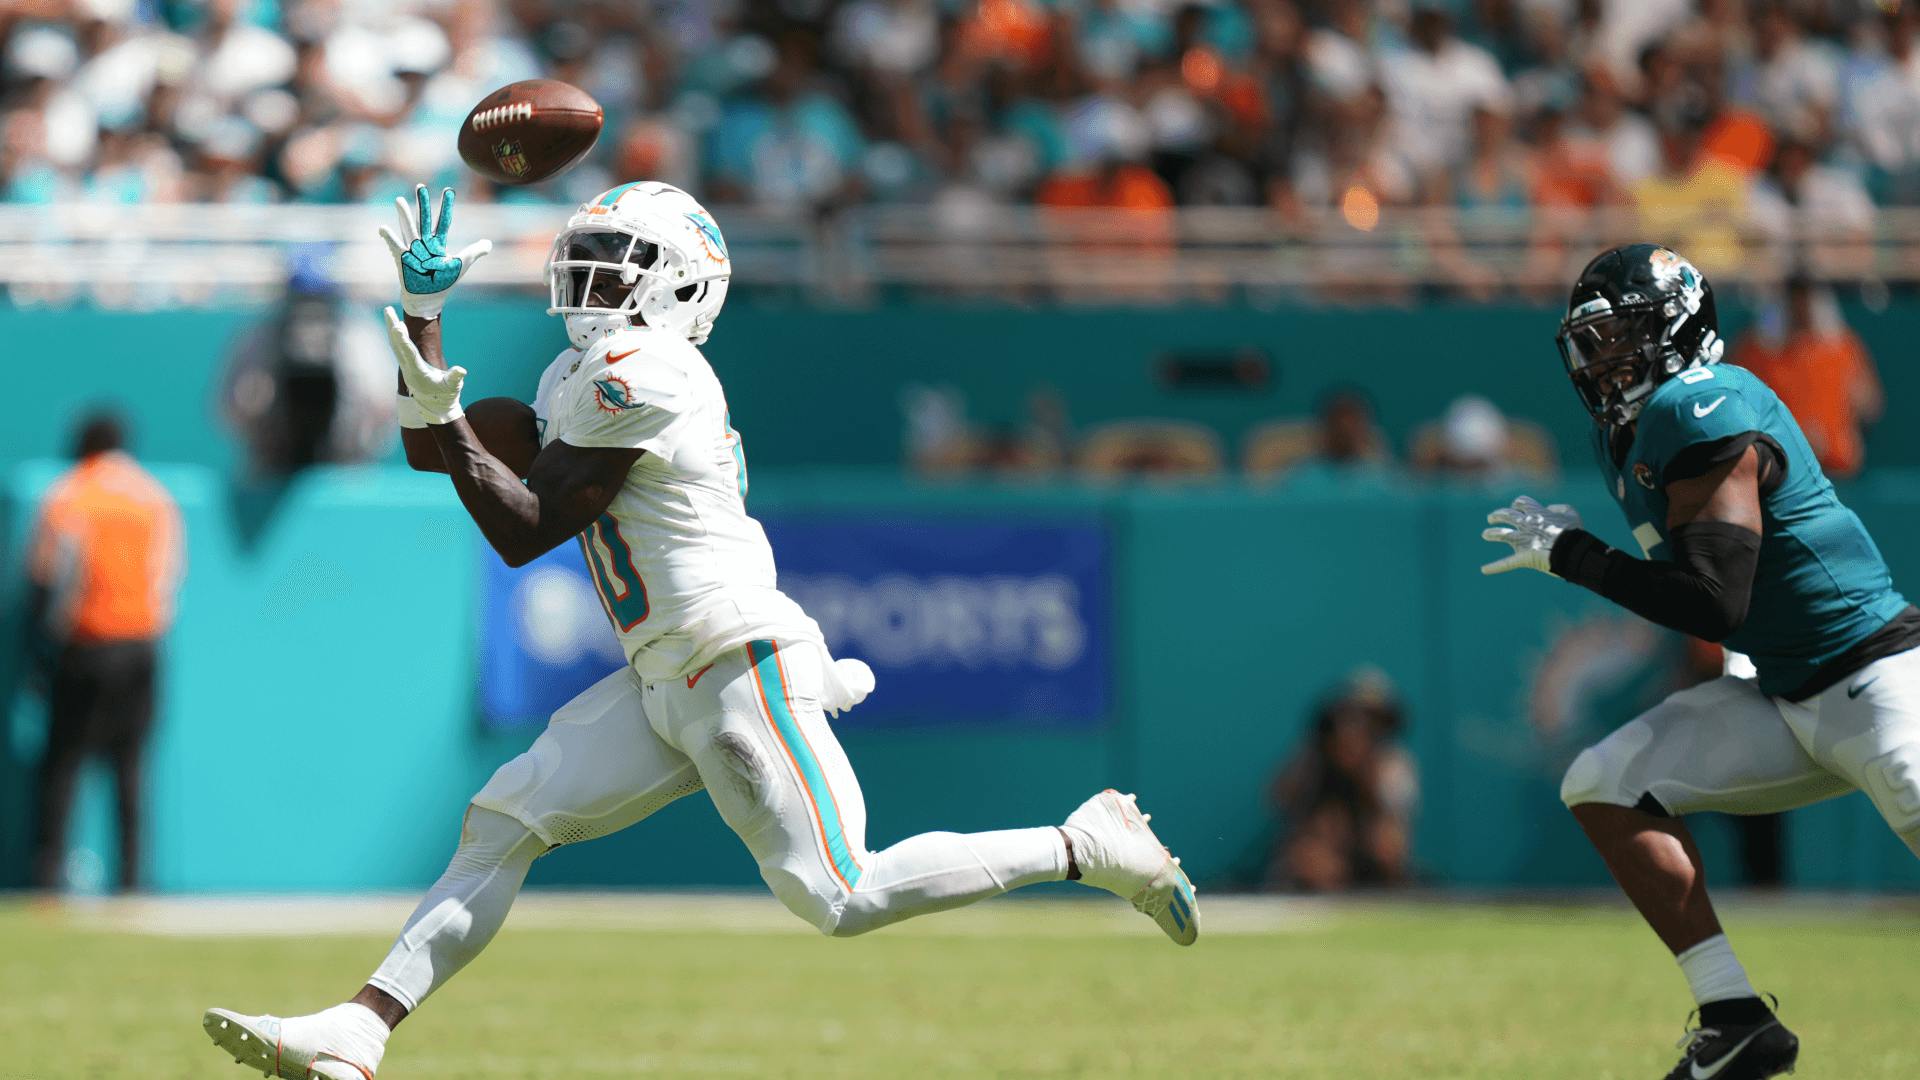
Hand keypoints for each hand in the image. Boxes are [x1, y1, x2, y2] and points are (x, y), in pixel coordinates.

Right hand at [378, 184, 491, 318]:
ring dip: (404, 215)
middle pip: (424, 220)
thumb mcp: (462, 265)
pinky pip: (395, 247)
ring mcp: (412, 250)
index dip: (446, 207)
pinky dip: (389, 238)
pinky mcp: (402, 260)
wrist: (428, 299)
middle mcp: (424, 243)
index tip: (449, 191)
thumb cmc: (444, 282)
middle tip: (421, 186)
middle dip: (423, 204)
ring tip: (399, 200)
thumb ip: (474, 252)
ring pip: (409, 229)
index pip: (443, 221)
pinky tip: (383, 228)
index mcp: (439, 244)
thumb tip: (488, 243)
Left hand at [384, 307, 464, 423]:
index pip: (409, 352)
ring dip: (391, 327)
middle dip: (393, 327)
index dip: (403, 339)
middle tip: (388, 310)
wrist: (435, 407)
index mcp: (418, 372)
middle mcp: (408, 368)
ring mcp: (405, 366)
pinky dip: (395, 335)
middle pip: (397, 344)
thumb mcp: (453, 388)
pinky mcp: (406, 364)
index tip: (398, 326)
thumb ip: (456, 378)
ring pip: (395, 344)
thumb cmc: (445, 396)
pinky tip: (394, 325)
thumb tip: (461, 370)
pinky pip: (397, 346)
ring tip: (388, 311)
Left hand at [1481, 495, 1580, 575]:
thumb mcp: (1571, 514)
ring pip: (1501, 534)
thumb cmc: (1574, 533)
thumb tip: (1548, 508)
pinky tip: (1484, 570)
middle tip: (1491, 518)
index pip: (1522, 502)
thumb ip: (1560, 508)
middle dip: (1497, 515)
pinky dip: (1494, 567)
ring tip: (1485, 534)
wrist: (1573, 551)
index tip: (1517, 507)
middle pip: (1506, 515)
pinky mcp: (1522, 557)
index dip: (1518, 504)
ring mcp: (1523, 541)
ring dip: (1491, 533)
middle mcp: (1526, 525)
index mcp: (1538, 513)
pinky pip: (1506, 563)